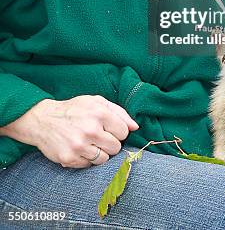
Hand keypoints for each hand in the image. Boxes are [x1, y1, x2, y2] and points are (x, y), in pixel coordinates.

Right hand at [3, 95, 138, 167]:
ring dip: (99, 153)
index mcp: (100, 113)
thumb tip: (135, 127)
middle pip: (115, 148)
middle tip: (98, 137)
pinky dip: (86, 160)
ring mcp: (79, 145)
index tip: (109, 129)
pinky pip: (89, 166)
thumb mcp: (96, 102)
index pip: (123, 132)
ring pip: (104, 159)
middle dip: (110, 143)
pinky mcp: (69, 158)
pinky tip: (79, 149)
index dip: (117, 132)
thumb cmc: (74, 109)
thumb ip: (119, 112)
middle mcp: (90, 130)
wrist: (44, 120)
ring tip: (89, 144)